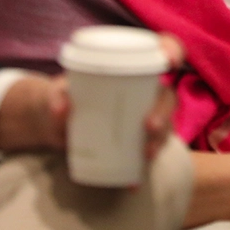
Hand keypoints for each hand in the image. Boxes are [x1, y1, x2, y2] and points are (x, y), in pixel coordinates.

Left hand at [0, 33, 183, 158]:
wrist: (58, 124)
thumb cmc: (65, 96)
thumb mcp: (57, 92)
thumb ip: (57, 96)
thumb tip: (62, 109)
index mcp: (133, 68)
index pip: (162, 49)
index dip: (172, 50)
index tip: (170, 60)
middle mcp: (145, 91)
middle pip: (166, 95)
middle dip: (163, 110)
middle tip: (150, 126)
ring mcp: (145, 115)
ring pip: (165, 124)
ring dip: (160, 139)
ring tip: (146, 153)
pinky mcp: (139, 140)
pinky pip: (149, 150)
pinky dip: (142, 166)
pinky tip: (134, 180)